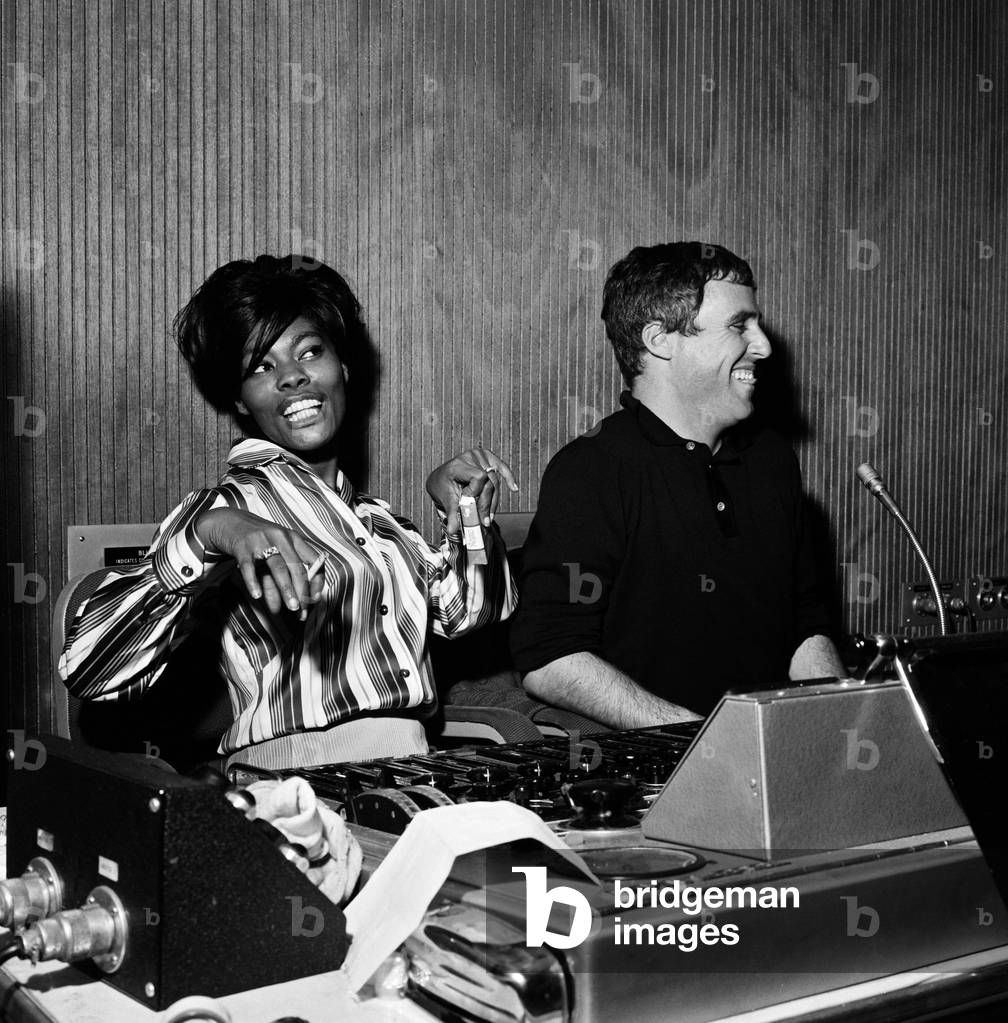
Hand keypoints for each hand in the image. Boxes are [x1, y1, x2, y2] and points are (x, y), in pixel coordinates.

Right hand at [195, 508, 324, 616]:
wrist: (229, 522)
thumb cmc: (257, 542)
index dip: (318, 580)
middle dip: (302, 591)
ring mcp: (262, 541)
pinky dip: (253, 582)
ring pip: (278, 568)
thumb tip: (281, 608)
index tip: (316, 598)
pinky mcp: (243, 547)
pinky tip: (257, 595)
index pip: (314, 560)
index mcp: (294, 539)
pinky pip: (249, 567)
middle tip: (302, 611)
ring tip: (292, 607)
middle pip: (297, 567)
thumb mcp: (272, 556)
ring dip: (287, 589)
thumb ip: (277, 581)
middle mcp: (281, 538)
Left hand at [425, 445, 517, 533]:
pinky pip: (501, 466)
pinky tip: (514, 488)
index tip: (467, 501)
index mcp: (458, 464)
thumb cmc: (442, 486)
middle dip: (487, 503)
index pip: (477, 477)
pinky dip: (508, 477)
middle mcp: (470, 456)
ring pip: (495, 481)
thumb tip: (451, 531)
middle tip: (484, 520)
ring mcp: (480, 456)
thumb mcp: (445, 499)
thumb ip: (452, 514)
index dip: (476, 492)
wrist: (441, 478)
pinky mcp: (487, 458)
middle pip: (489, 481)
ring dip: (493, 500)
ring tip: (489, 516)